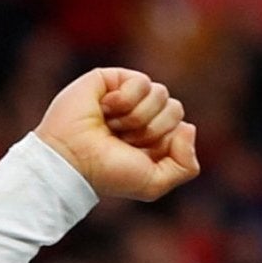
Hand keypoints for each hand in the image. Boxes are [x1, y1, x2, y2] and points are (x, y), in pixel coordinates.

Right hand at [34, 69, 199, 203]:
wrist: (72, 159)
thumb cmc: (107, 173)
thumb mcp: (153, 183)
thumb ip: (185, 167)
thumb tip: (189, 127)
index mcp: (154, 139)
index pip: (182, 128)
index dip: (164, 143)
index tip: (137, 155)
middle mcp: (143, 116)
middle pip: (175, 109)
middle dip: (152, 130)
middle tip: (123, 140)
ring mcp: (129, 96)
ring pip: (161, 93)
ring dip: (136, 117)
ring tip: (112, 127)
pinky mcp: (114, 79)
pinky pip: (142, 81)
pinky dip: (125, 100)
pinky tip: (105, 109)